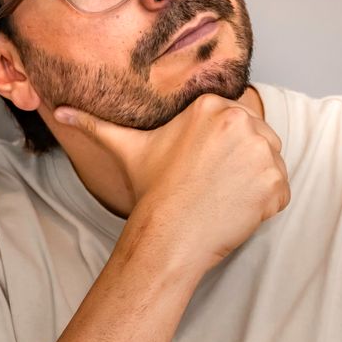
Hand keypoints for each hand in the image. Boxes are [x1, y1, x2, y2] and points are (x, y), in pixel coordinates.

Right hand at [56, 94, 288, 272]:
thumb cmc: (152, 190)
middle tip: (212, 185)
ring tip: (222, 197)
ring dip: (255, 183)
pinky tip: (237, 211)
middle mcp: (242, 122)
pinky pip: (282, 191)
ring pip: (271, 164)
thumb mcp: (126, 149)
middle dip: (241, 161)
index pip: (235, 118)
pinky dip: (266, 205)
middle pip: (258, 138)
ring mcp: (263, 153)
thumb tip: (59, 112)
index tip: (204, 166)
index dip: (222, 145)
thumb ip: (95, 125)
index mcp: (212, 106)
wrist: (170, 234)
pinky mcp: (276, 183)